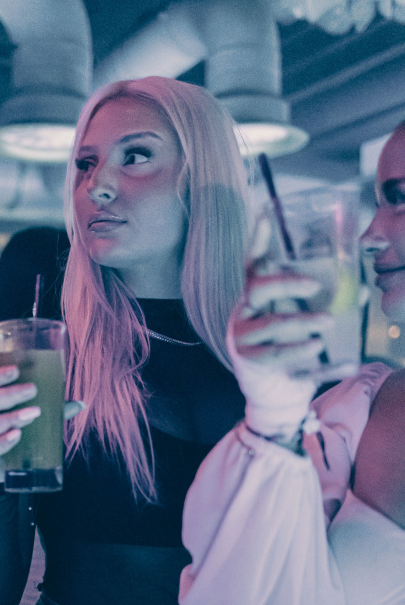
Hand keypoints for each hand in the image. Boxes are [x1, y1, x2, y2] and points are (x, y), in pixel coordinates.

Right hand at [0, 365, 84, 483]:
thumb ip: (50, 413)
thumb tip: (80, 404)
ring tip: (33, 413)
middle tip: (32, 390)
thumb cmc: (9, 439)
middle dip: (10, 394)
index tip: (16, 370)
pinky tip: (16, 436)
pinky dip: (3, 441)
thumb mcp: (25, 422)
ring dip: (11, 417)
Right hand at [228, 219, 331, 439]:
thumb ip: (329, 303)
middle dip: (286, 284)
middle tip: (316, 287)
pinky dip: (298, 350)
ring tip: (328, 324)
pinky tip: (317, 346)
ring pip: (270, 323)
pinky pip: (274, 353)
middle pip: (258, 288)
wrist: (276, 389)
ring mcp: (243, 334)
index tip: (266, 214)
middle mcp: (245, 310)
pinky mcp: (248, 358)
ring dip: (301, 322)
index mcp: (258, 294)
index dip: (258, 240)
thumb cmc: (292, 345)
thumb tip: (362, 290)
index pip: (254, 263)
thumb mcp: (306, 318)